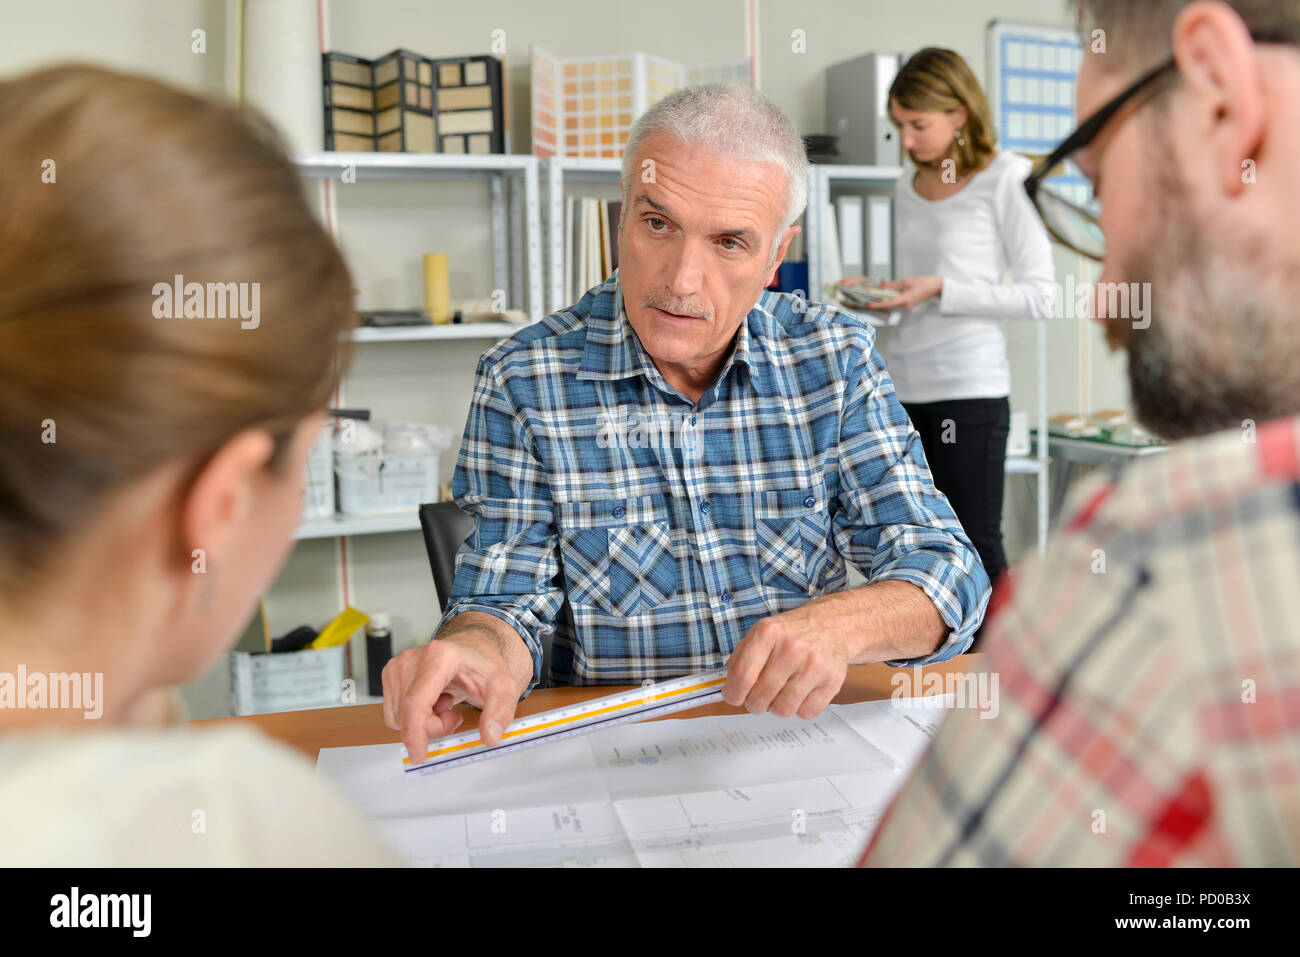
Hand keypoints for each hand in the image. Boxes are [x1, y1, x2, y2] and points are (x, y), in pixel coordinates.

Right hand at [381, 620, 529, 761]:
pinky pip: (395, 714)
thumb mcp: (504, 685)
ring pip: (398, 719)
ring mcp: (397, 667)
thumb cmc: (482, 663)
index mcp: (438, 657)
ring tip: (445, 704)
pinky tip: (433, 702)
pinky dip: (414, 717)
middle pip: (409, 716)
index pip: (416, 702)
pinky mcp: (390, 675)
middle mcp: (411, 659)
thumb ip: (500, 711)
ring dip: (423, 723)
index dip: (415, 732)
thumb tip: (491, 736)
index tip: (419, 755)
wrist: (470, 647)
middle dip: (433, 727)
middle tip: (454, 715)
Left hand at [721, 612, 852, 718]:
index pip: (742, 676)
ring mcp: (814, 665)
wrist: (831, 624)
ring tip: (781, 693)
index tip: (733, 697)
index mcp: (768, 633)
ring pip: (783, 710)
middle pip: (760, 698)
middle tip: (758, 697)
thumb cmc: (791, 633)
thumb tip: (727, 688)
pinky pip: (806, 713)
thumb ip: (740, 659)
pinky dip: (800, 708)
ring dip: (777, 707)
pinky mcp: (832, 681)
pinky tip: (801, 692)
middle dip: (754, 703)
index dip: (733, 694)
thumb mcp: (761, 633)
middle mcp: (792, 648)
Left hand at [872, 275, 942, 311]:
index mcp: (906, 299)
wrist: (935, 287)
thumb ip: (893, 284)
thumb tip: (882, 286)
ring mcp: (907, 306)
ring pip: (892, 305)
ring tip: (874, 298)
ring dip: (884, 301)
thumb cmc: (924, 283)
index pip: (888, 303)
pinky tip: (885, 296)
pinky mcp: (908, 304)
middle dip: (878, 303)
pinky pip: (897, 303)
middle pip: (889, 306)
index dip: (878, 304)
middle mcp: (906, 305)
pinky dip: (890, 300)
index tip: (869, 305)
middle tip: (867, 300)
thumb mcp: (906, 281)